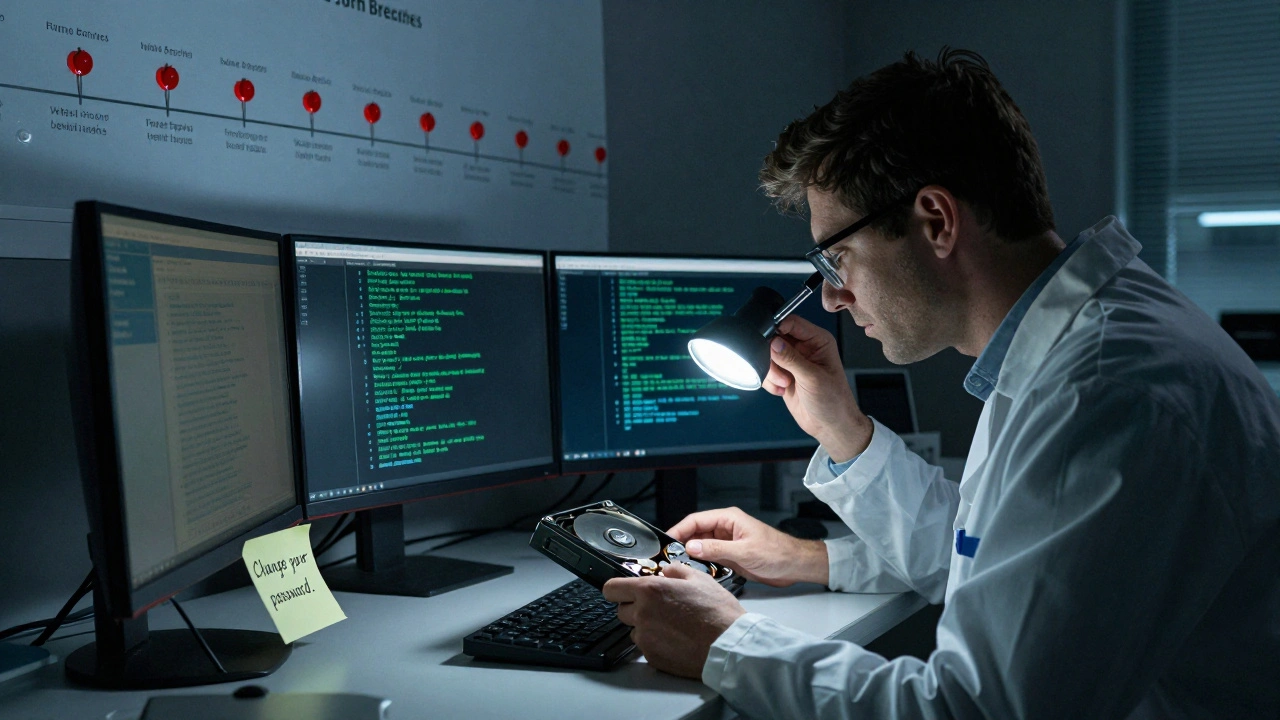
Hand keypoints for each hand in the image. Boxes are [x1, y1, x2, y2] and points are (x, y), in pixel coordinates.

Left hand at [603, 562, 746, 678]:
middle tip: (658, 607)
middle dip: (635, 607)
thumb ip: (675, 570)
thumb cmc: (717, 611)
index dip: (617, 589)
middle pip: (621, 610)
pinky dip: (655, 642)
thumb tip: (665, 571)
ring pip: (634, 629)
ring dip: (645, 626)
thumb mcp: (699, 578)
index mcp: (650, 590)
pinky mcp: (652, 657)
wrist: (728, 645)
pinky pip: (645, 646)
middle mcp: (642, 614)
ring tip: (671, 624)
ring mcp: (645, 638)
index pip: (611, 589)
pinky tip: (675, 639)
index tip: (621, 591)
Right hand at [668, 507, 827, 586]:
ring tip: (680, 566)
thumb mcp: (744, 552)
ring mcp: (728, 542)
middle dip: (682, 544)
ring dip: (692, 555)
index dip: (679, 529)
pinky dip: (702, 564)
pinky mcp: (731, 555)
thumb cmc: (777, 553)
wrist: (795, 566)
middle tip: (669, 557)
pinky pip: (711, 557)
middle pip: (696, 533)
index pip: (696, 520)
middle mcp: (726, 528)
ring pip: (702, 546)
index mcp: (729, 519)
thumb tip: (692, 547)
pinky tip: (697, 572)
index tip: (667, 541)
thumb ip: (717, 549)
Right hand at [763, 315, 871, 461]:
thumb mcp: (813, 378)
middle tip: (781, 372)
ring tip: (784, 384)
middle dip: (772, 356)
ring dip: (771, 371)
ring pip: (768, 355)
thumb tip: (773, 342)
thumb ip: (791, 359)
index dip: (778, 328)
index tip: (769, 341)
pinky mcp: (784, 374)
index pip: (792, 322)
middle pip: (775, 337)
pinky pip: (766, 370)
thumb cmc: (833, 401)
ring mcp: (793, 361)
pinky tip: (782, 390)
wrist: (830, 426)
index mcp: (818, 340)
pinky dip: (769, 381)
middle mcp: (805, 347)